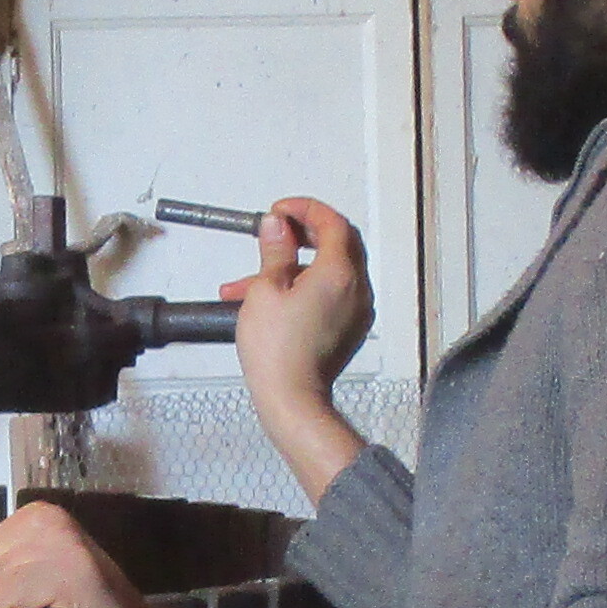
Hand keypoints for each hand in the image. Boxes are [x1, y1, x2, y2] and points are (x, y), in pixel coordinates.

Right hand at [221, 199, 374, 500]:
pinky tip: (268, 300)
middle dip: (305, 232)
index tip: (280, 211)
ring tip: (249, 281)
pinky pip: (331, 294)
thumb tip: (277, 226)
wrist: (292, 398)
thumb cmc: (278, 351)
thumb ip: (275, 251)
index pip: (332, 222)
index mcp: (339, 273)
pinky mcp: (349, 329)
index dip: (305, 209)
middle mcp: (356, 289)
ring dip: (294, 266)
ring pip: (330, 270)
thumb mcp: (266, 290)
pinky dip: (303, 287)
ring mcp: (356, 310)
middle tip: (276, 231)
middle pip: (339, 242)